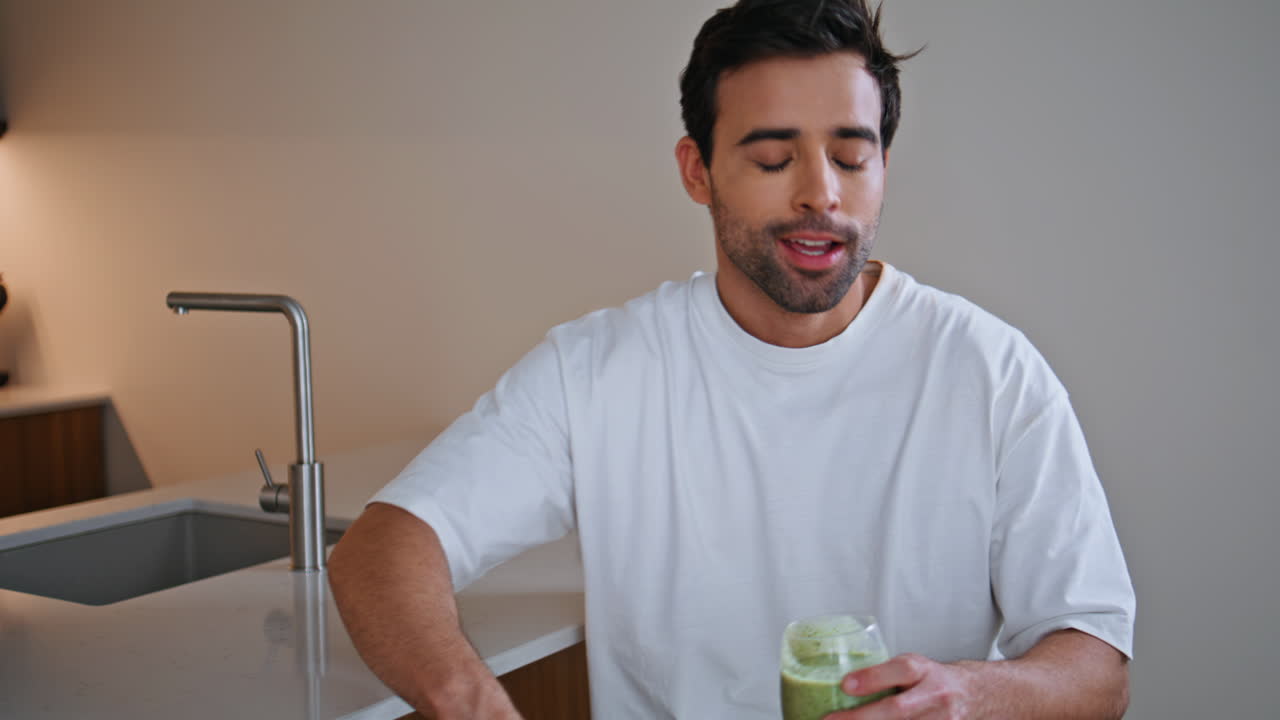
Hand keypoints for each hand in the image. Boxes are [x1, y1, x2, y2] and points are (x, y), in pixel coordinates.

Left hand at [826, 654, 977, 719]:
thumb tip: (841, 685)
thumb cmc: (930, 680)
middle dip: (861, 718)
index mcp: (924, 670)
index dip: (873, 678)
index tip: (845, 685)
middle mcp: (936, 695)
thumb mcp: (910, 666)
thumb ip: (883, 674)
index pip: (902, 670)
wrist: (972, 695)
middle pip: (898, 709)